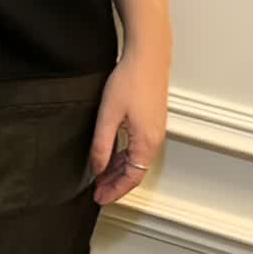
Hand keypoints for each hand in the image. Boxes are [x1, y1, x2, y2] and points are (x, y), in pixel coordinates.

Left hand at [87, 43, 169, 203]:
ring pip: (137, 160)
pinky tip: (112, 155)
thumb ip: (102, 144)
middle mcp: (155, 139)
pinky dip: (125, 156)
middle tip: (97, 192)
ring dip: (119, 170)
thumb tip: (97, 167)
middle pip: (136, 171)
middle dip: (116, 184)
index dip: (115, 191)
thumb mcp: (108, 115)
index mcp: (146, 141)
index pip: (132, 178)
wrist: (147, 55)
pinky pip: (139, 147)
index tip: (100, 198)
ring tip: (101, 176)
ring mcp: (155, 130)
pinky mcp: (152, 120)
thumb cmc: (131, 79)